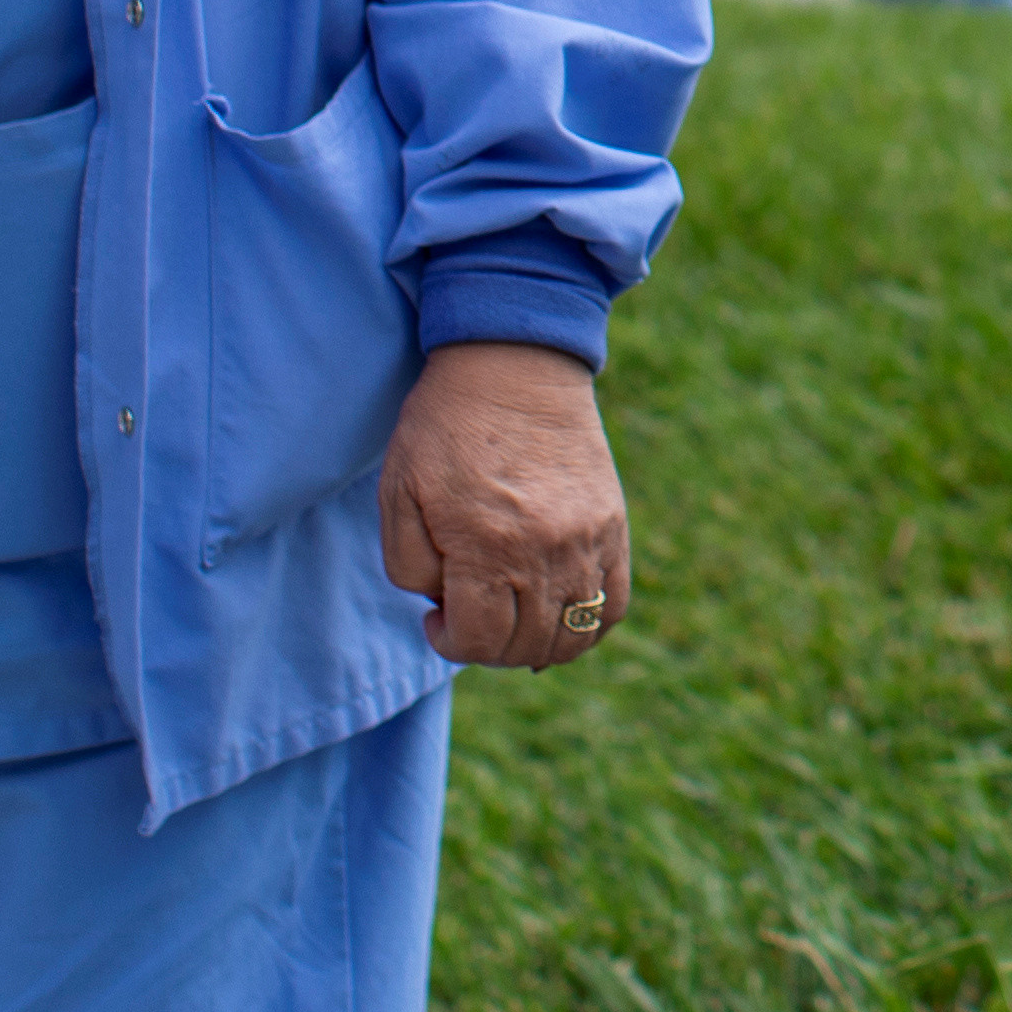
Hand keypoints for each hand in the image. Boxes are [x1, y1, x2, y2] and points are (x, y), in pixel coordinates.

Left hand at [379, 341, 631, 668]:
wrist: (513, 365)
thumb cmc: (444, 428)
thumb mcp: (397, 495)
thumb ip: (409, 567)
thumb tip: (446, 606)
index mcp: (486, 545)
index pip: (477, 641)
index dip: (449, 642)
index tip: (436, 617)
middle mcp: (545, 550)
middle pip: (525, 646)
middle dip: (488, 646)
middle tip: (470, 613)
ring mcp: (588, 539)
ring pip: (573, 636)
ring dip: (537, 645)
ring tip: (511, 616)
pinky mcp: (613, 525)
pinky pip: (613, 604)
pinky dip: (586, 626)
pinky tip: (555, 612)